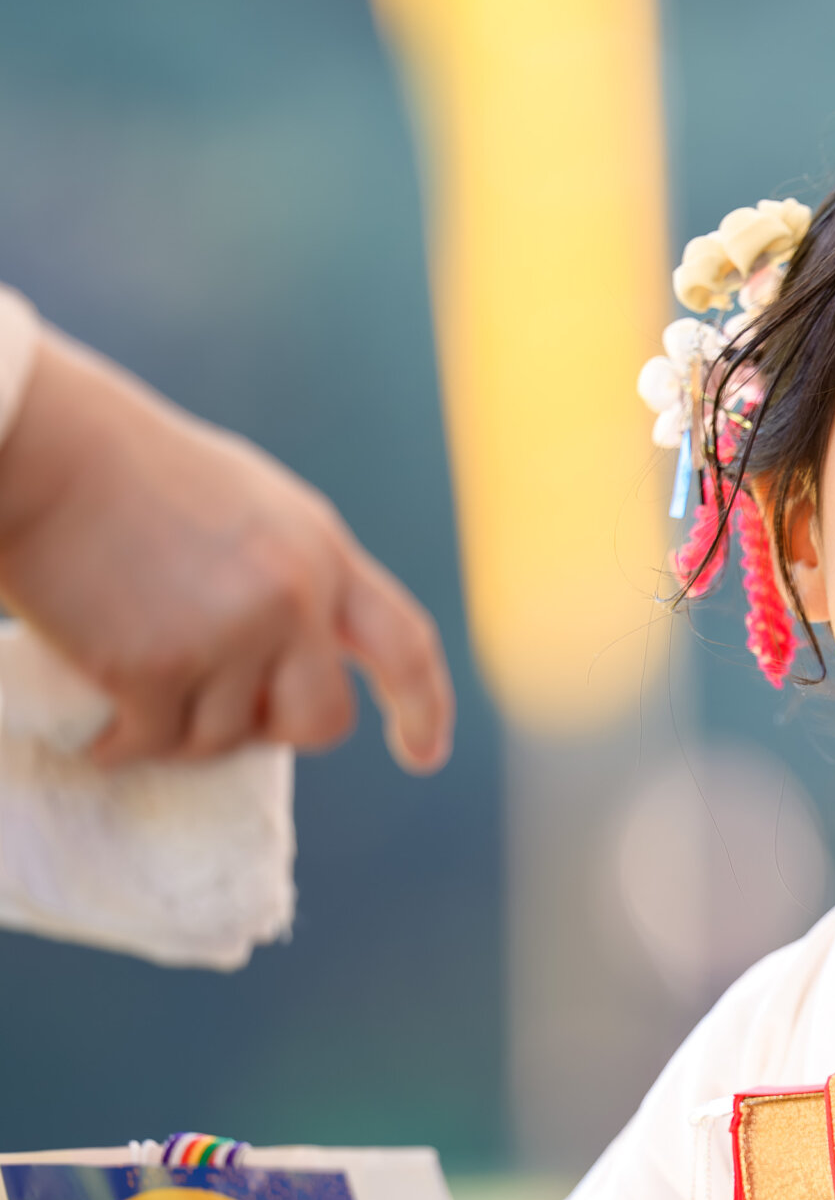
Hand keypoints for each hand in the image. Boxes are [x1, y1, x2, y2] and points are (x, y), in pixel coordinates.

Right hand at [0, 325, 453, 769]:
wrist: (44, 446)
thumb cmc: (127, 469)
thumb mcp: (249, 505)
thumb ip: (290, 574)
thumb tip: (300, 658)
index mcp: (321, 552)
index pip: (405, 645)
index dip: (423, 707)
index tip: (425, 753)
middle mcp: (292, 597)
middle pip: (321, 720)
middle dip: (274, 730)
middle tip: (215, 711)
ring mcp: (227, 634)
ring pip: (224, 739)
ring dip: (178, 729)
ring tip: (132, 682)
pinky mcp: (154, 667)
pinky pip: (152, 744)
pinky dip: (121, 743)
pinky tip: (98, 722)